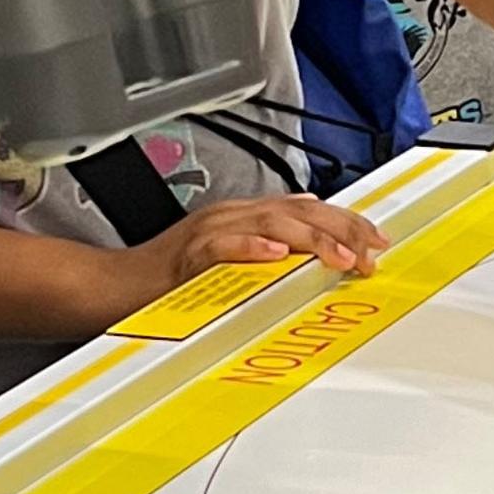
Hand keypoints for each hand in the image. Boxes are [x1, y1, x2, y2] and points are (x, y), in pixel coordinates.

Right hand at [141, 189, 384, 290]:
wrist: (117, 286)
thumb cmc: (170, 278)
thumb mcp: (229, 252)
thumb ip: (268, 239)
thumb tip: (310, 226)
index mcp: (244, 215)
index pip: (306, 207)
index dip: (346, 222)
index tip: (376, 241)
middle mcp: (231, 216)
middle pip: (297, 211)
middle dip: (341, 230)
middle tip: (370, 253)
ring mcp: (209, 233)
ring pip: (270, 224)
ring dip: (310, 240)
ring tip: (339, 257)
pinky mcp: (188, 256)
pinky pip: (223, 247)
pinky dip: (251, 250)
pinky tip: (276, 257)